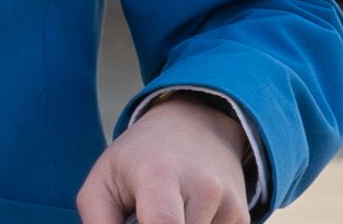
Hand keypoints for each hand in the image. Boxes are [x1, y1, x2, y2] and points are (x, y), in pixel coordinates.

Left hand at [77, 94, 249, 223]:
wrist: (195, 128)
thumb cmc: (138, 159)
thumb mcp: (103, 181)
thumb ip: (99, 221)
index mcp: (160, 176)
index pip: (164, 222)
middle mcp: (204, 189)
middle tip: (143, 213)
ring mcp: (230, 205)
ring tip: (167, 211)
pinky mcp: (243, 218)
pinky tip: (188, 213)